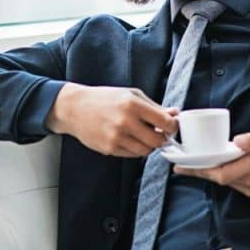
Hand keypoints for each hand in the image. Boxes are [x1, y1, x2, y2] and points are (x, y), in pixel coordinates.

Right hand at [45, 83, 177, 157]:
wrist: (74, 108)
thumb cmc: (104, 99)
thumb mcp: (130, 95)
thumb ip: (154, 106)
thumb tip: (175, 114)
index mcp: (132, 104)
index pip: (165, 122)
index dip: (173, 126)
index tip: (171, 126)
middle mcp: (125, 122)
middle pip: (158, 141)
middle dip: (162, 139)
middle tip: (159, 133)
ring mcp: (116, 137)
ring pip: (146, 151)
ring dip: (148, 145)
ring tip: (142, 135)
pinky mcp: (109, 148)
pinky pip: (132, 155)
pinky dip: (135, 149)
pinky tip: (129, 138)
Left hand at [173, 129, 249, 200]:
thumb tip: (236, 141)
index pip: (219, 172)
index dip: (198, 170)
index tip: (181, 166)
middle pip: (218, 178)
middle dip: (198, 172)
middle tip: (180, 166)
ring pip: (226, 182)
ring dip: (210, 174)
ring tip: (195, 164)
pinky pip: (236, 185)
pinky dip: (225, 176)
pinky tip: (220, 168)